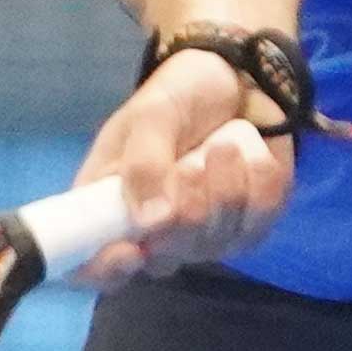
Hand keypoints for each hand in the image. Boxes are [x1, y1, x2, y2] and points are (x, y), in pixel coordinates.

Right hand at [66, 50, 297, 284]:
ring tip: (222, 146)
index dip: (107, 271)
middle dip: (185, 215)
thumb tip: (151, 223)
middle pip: (164, 261)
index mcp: (110, 206)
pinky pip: (258, 226)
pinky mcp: (247, 228)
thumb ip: (144, 163)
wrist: (238, 79)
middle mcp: (153, 232)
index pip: (92, 266)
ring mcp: (202, 236)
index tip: (131, 251)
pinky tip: (252, 160)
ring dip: (224, 190)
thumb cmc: (180, 95)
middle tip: (192, 166)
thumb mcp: (151, 113)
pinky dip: (259, 188)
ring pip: (214, 244)